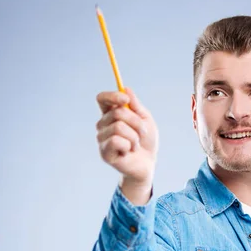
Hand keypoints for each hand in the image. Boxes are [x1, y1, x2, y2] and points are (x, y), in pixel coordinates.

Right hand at [96, 87, 158, 202]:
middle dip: (137, 122)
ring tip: (135, 145)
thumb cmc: (146, 141)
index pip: (102, 98)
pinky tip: (128, 152)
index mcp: (111, 114)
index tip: (125, 99)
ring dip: (134, 136)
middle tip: (142, 133)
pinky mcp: (104, 152)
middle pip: (118, 112)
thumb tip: (126, 88)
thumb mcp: (145, 120)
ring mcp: (102, 138)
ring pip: (119, 126)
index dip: (112, 96)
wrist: (148, 163)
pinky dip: (129, 145)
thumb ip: (136, 105)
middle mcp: (103, 125)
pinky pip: (116, 140)